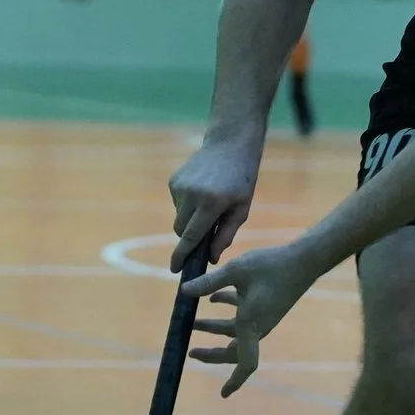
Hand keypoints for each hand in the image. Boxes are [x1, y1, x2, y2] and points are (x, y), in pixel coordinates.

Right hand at [168, 136, 261, 269]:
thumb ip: (226, 234)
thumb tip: (211, 258)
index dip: (182, 255)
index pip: (191, 236)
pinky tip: (202, 192)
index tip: (175, 269)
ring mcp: (180, 186)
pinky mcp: (173, 181)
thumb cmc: (242, 179)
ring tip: (210, 204)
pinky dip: (187, 206)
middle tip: (207, 231)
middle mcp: (192, 195)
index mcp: (211, 203)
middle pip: (181, 230)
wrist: (229, 144)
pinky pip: (177, 204)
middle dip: (190, 238)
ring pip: (179, 217)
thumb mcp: (242, 208)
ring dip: (190, 220)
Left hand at [181, 243, 321, 394]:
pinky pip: (241, 315)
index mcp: (251, 325)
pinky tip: (212, 299)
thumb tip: (183, 292)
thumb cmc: (272, 266)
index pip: (245, 363)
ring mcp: (261, 316)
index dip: (235, 381)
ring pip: (234, 331)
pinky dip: (225, 310)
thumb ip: (208, 283)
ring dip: (213, 328)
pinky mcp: (264, 304)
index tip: (223, 394)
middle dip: (212, 353)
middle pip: (233, 350)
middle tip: (191, 352)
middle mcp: (257, 326)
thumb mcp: (236, 271)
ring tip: (193, 322)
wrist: (303, 260)